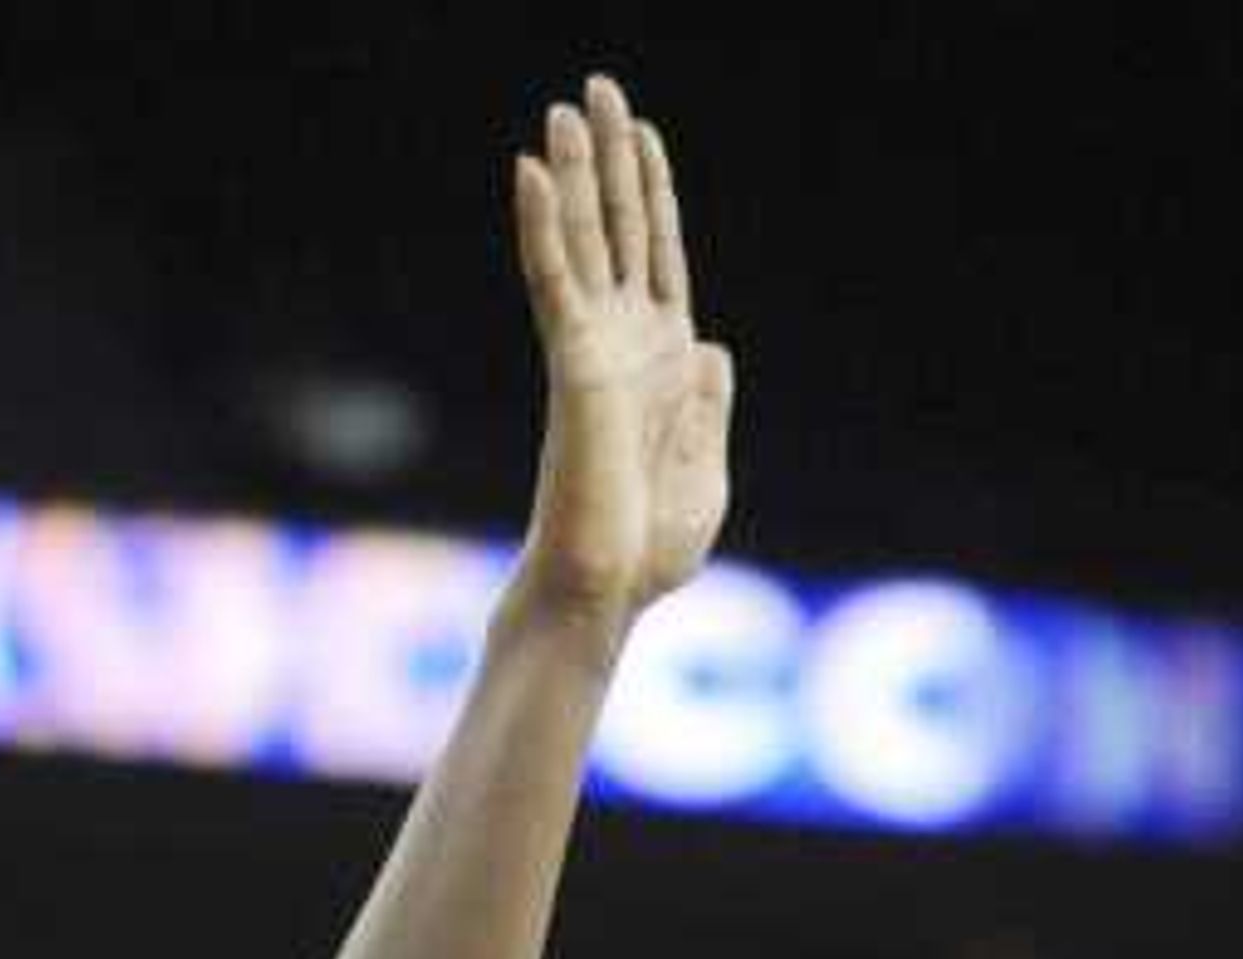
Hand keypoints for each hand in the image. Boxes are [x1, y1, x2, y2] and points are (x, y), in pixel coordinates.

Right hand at [513, 75, 731, 623]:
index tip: (646, 136)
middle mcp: (626, 342)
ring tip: (565, 108)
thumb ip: (709, 405)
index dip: (654, 194)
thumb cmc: (650, 551)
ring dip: (573, 173)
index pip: (659, 255)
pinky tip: (529, 171)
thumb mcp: (706, 472)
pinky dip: (541, 225)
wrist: (610, 587)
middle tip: (600, 86)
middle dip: (613, 159)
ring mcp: (596, 348)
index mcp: (665, 363)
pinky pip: (552, 281)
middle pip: (620, 229)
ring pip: (584, 241)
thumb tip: (714, 343)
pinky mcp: (573, 364)